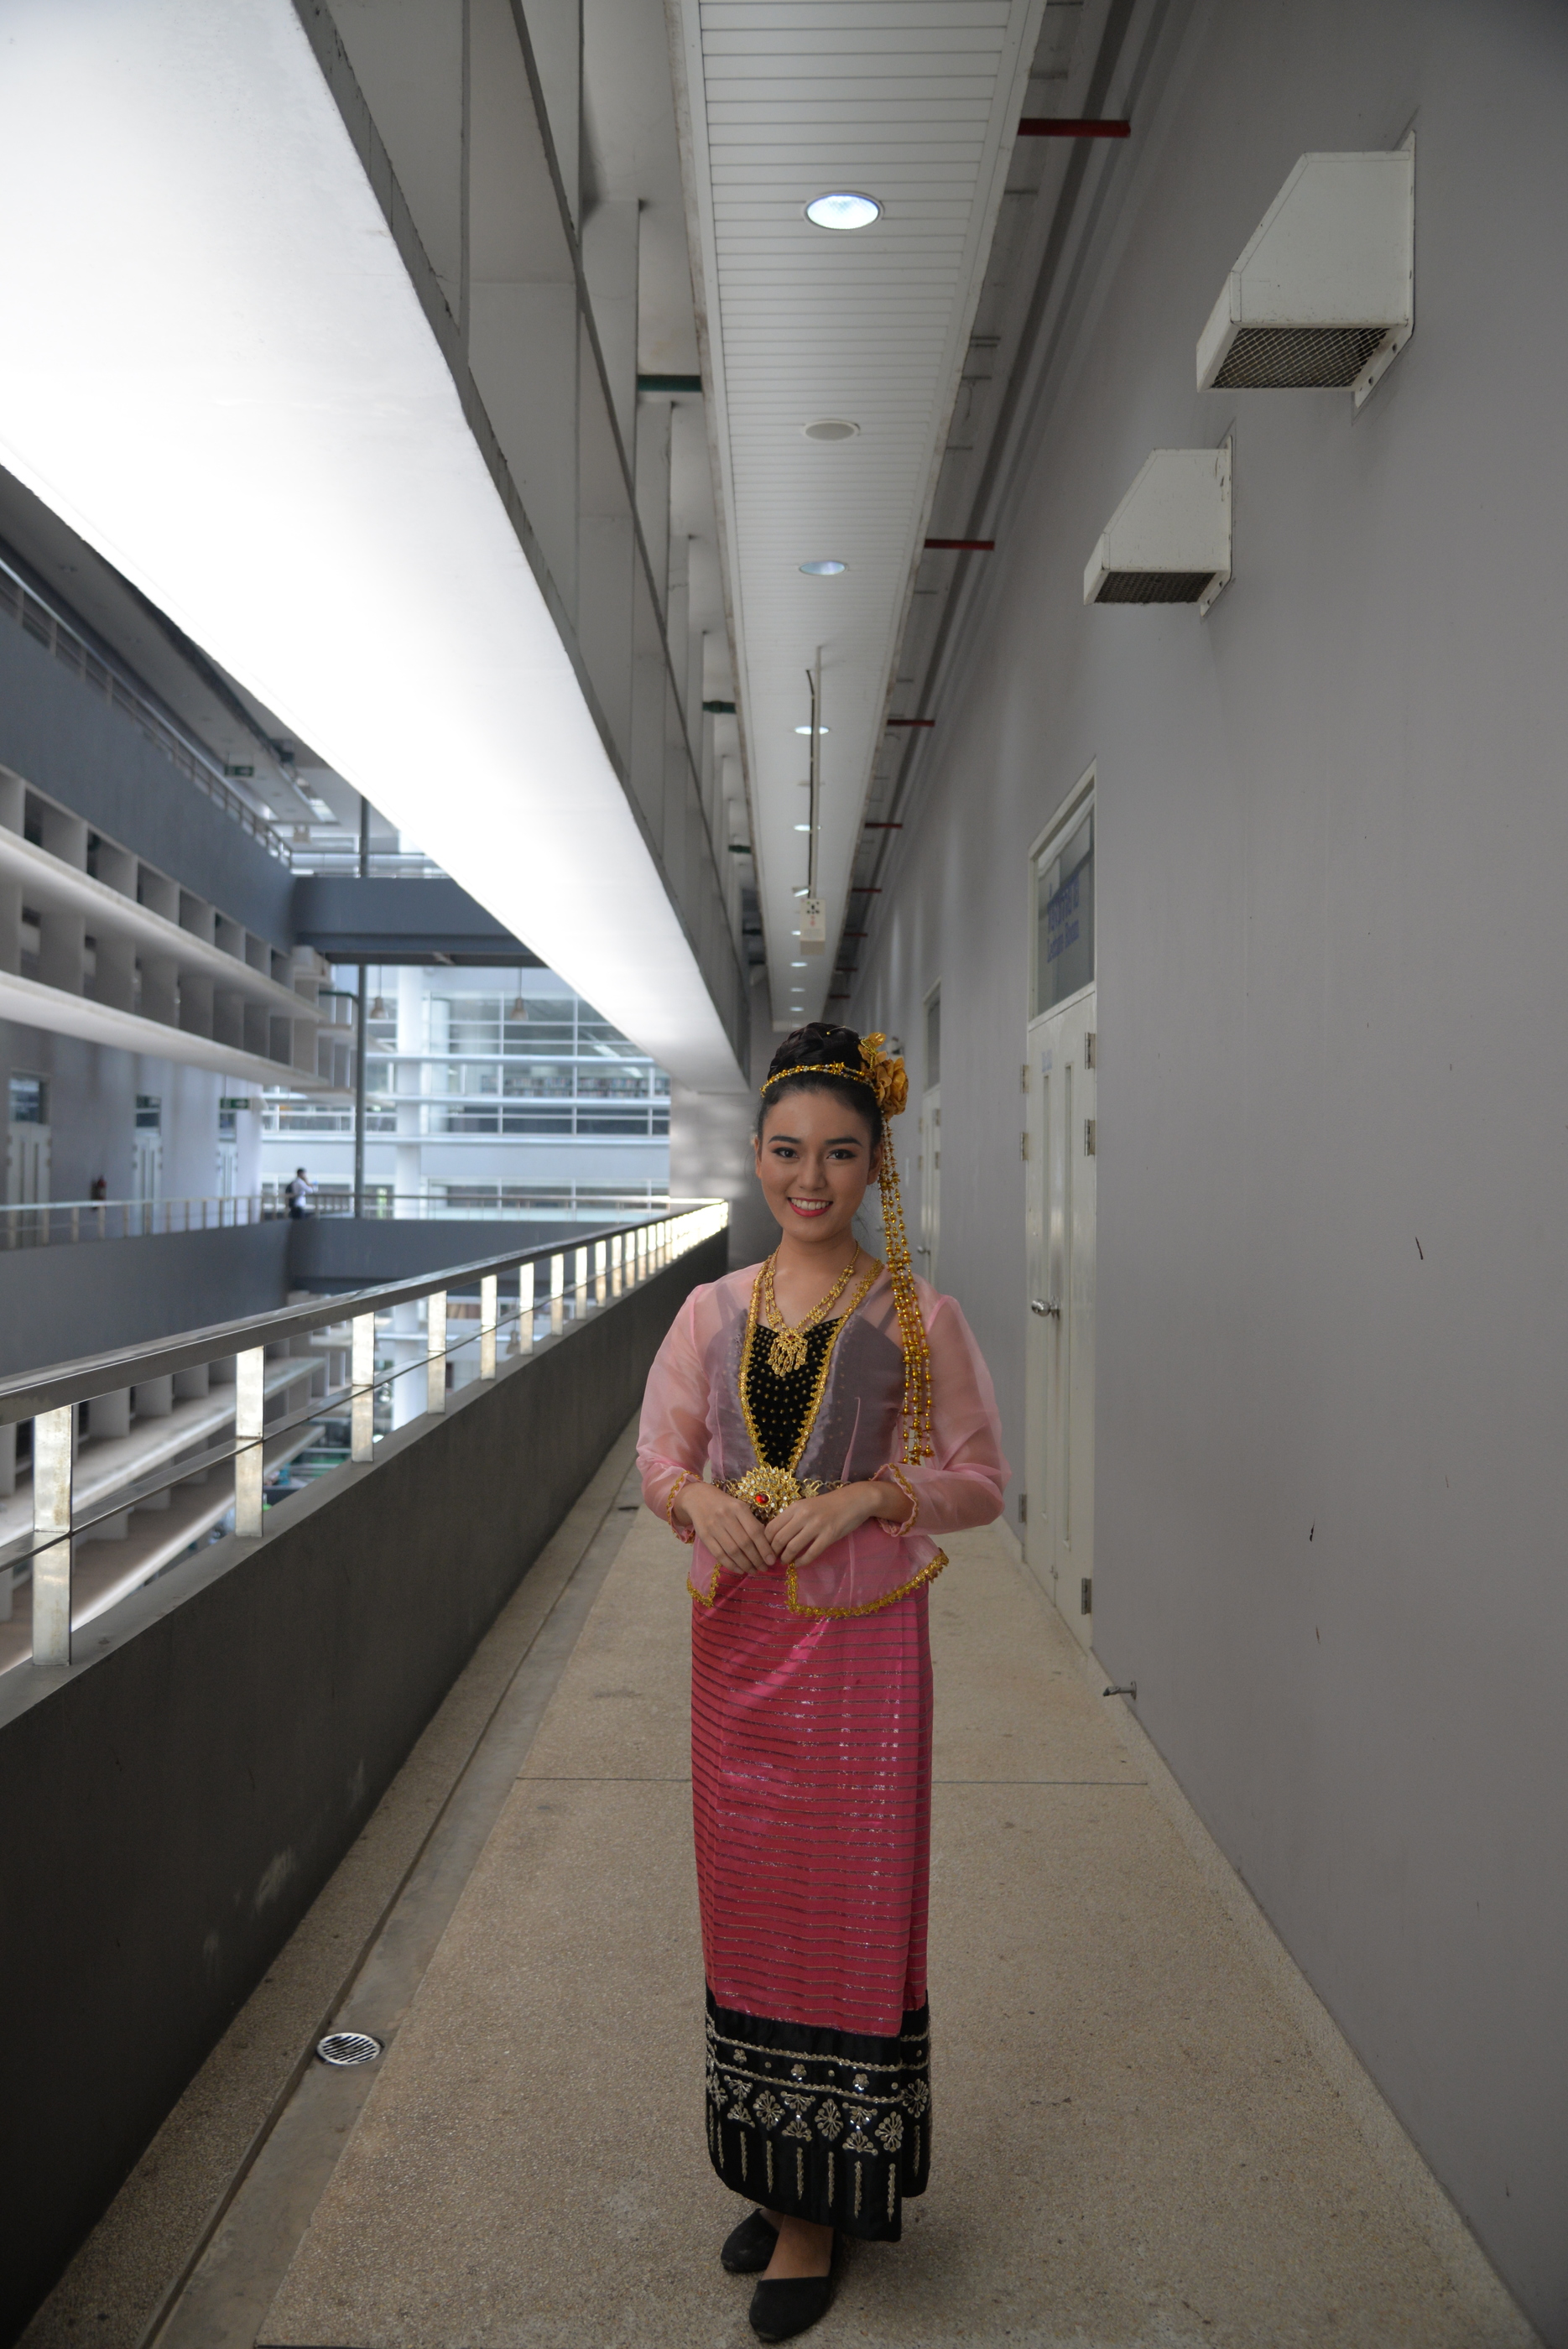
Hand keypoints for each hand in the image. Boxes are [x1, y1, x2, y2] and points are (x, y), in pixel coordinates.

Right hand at [676, 1479, 777, 1575]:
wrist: (699, 1498)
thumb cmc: (725, 1505)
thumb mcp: (741, 1508)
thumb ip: (753, 1523)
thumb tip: (767, 1546)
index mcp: (739, 1508)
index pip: (755, 1531)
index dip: (764, 1548)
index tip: (771, 1561)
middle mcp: (726, 1516)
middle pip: (744, 1543)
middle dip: (756, 1559)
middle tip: (764, 1568)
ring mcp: (713, 1526)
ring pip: (732, 1551)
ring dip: (745, 1564)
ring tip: (753, 1570)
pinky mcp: (704, 1536)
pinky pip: (719, 1554)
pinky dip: (731, 1564)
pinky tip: (740, 1569)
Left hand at [767, 1480, 907, 1568]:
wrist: (854, 1500)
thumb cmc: (828, 1504)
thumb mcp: (806, 1506)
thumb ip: (791, 1518)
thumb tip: (775, 1536)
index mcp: (795, 1507)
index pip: (771, 1527)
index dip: (765, 1542)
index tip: (766, 1549)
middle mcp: (803, 1515)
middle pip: (779, 1539)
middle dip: (773, 1553)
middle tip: (774, 1559)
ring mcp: (817, 1525)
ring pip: (793, 1547)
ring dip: (786, 1558)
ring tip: (786, 1562)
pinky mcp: (829, 1535)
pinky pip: (811, 1553)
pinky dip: (802, 1561)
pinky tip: (799, 1564)